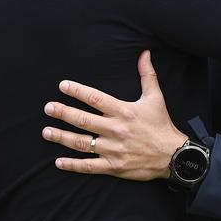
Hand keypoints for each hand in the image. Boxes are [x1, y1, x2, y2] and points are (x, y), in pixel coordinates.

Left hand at [43, 51, 186, 180]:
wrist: (173, 156)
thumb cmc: (162, 125)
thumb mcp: (156, 98)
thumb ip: (147, 75)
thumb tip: (144, 53)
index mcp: (124, 111)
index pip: (96, 98)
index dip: (78, 91)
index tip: (62, 86)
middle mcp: (115, 129)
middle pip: (83, 120)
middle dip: (63, 113)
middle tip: (48, 108)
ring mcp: (113, 149)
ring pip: (82, 143)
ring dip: (62, 137)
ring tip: (46, 132)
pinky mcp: (113, 167)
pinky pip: (89, 166)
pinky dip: (73, 164)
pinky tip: (58, 161)